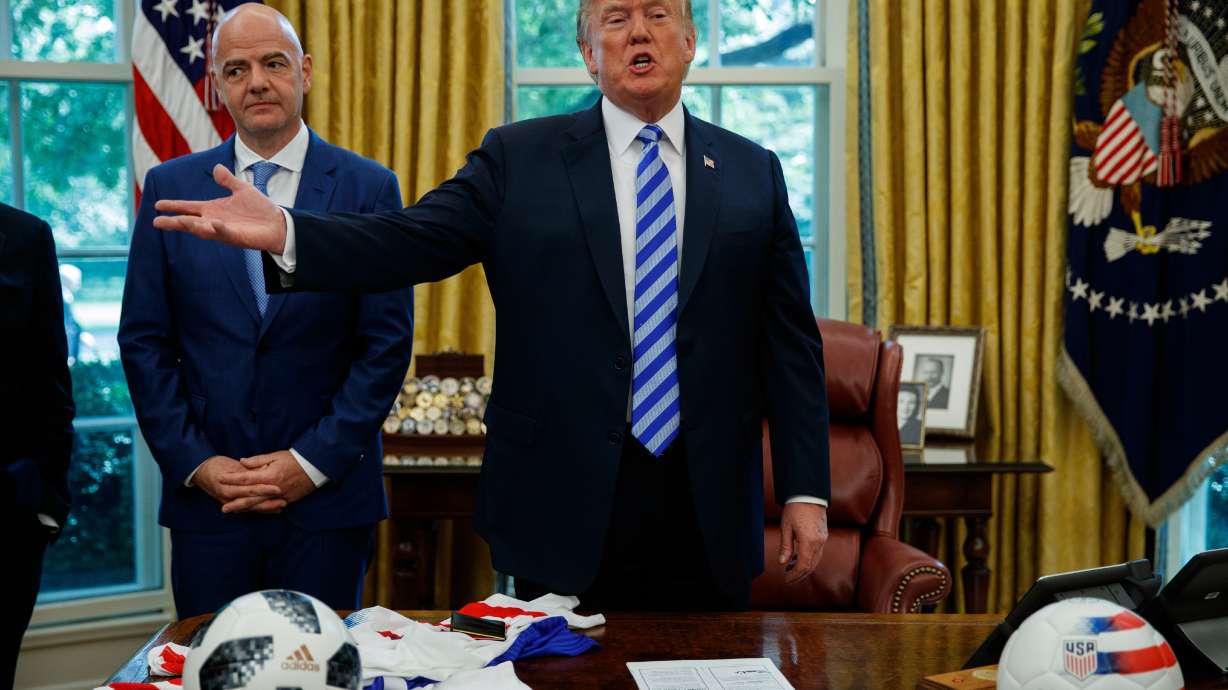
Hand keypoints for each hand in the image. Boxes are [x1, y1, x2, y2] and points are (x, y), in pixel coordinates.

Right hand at [152, 164, 287, 252]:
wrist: (278, 223)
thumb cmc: (260, 209)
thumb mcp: (242, 190)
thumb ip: (228, 180)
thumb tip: (216, 167)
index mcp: (213, 209)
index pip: (188, 207)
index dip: (174, 206)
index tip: (156, 204)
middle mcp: (214, 221)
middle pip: (189, 222)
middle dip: (174, 222)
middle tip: (157, 222)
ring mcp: (223, 230)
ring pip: (202, 229)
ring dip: (190, 226)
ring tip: (177, 222)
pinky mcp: (236, 237)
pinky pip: (224, 233)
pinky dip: (217, 229)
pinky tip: (210, 224)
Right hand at [192, 455, 283, 511]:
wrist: (200, 471)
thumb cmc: (217, 465)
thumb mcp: (231, 464)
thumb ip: (247, 469)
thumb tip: (263, 470)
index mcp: (228, 484)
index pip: (250, 487)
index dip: (264, 489)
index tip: (278, 488)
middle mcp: (228, 495)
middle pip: (251, 501)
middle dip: (268, 502)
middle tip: (284, 501)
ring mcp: (229, 502)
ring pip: (251, 507)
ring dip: (267, 508)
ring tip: (281, 507)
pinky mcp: (231, 504)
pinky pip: (247, 509)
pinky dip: (260, 509)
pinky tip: (273, 510)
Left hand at [218, 450, 315, 512]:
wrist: (315, 467)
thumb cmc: (294, 459)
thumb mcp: (275, 456)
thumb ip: (257, 460)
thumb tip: (242, 462)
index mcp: (269, 475)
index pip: (246, 478)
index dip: (232, 479)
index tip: (220, 478)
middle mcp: (273, 488)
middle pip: (250, 498)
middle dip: (235, 503)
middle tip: (223, 508)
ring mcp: (280, 496)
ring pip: (260, 505)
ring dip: (245, 509)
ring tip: (234, 511)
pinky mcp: (287, 500)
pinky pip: (271, 507)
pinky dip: (260, 510)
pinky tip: (252, 511)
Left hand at [778, 503, 828, 584]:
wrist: (809, 494)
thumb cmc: (795, 508)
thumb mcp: (786, 527)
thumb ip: (785, 547)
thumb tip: (782, 563)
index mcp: (809, 541)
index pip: (803, 565)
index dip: (795, 574)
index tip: (786, 579)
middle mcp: (819, 542)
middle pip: (811, 566)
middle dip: (800, 574)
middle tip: (788, 578)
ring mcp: (823, 539)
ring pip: (816, 560)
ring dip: (805, 568)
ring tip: (791, 569)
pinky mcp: (824, 535)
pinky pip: (818, 552)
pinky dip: (809, 559)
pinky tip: (799, 558)